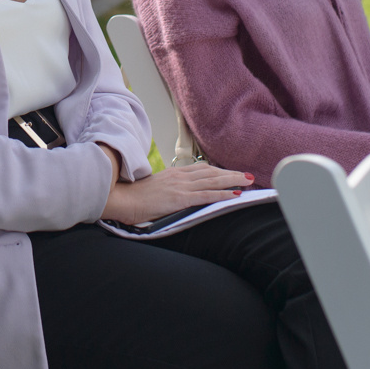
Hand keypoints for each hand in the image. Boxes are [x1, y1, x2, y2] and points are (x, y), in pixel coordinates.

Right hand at [102, 162, 250, 224]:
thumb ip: (167, 188)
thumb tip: (174, 194)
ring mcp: (180, 187)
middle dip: (231, 174)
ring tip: (248, 181)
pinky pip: (206, 195)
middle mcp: (179, 177)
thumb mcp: (153, 188)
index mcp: (173, 174)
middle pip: (211, 172)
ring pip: (213, 181)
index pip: (201, 169)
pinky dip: (223, 194)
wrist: (120, 199)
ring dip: (233, 181)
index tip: (230, 173)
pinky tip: (235, 195)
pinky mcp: (180, 198)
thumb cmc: (132, 197)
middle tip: (247, 175)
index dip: (218, 171)